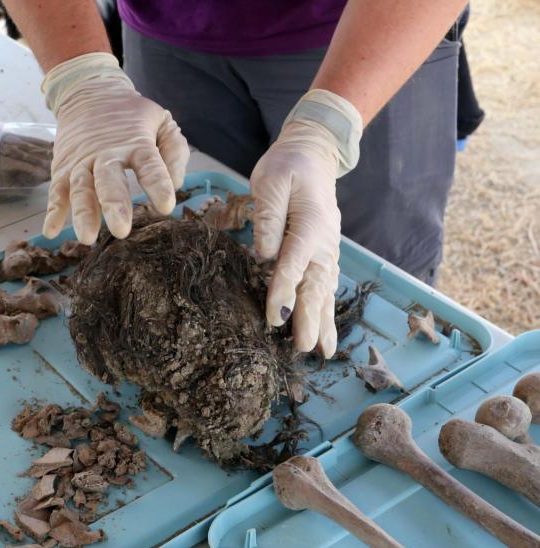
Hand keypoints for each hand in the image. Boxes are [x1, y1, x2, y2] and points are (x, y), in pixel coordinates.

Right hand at [41, 53, 189, 243]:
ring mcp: (81, 162)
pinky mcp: (62, 168)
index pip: (148, 164)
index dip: (157, 184)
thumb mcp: (161, 122)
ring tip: (87, 238)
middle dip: (114, 205)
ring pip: (80, 188)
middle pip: (109, 180)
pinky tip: (51, 232)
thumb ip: (173, 151)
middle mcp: (106, 154)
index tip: (166, 206)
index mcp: (136, 143)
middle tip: (121, 230)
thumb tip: (177, 182)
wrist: (89, 92)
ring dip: (83, 213)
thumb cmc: (132, 115)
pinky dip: (53, 211)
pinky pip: (56, 191)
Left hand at [249, 90, 361, 357]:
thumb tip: (264, 254)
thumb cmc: (287, 165)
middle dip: (309, 319)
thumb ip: (269, 216)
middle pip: (315, 285)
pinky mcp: (324, 252)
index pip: (294, 263)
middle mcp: (323, 241)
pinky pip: (326, 284)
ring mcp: (327, 248)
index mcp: (310, 223)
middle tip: (303, 348)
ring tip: (323, 352)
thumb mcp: (271, 180)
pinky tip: (324, 329)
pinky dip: (326, 309)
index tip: (274, 320)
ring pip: (325, 290)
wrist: (313, 152)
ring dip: (323, 321)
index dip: (283, 293)